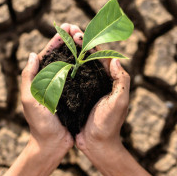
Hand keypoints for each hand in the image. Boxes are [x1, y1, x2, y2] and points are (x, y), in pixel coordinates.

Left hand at [20, 23, 83, 150]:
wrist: (53, 144)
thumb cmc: (39, 124)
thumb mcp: (30, 100)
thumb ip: (29, 78)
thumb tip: (33, 54)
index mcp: (40, 80)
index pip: (48, 55)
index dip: (56, 40)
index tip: (65, 28)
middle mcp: (52, 81)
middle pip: (61, 56)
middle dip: (68, 41)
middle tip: (77, 28)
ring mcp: (64, 87)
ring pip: (72, 64)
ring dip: (78, 50)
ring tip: (86, 38)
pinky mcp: (75, 95)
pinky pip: (81, 77)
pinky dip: (85, 66)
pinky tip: (93, 58)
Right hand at [68, 26, 129, 151]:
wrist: (97, 145)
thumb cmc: (109, 124)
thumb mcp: (119, 102)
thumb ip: (122, 81)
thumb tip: (116, 59)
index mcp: (109, 80)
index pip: (100, 56)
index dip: (90, 43)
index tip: (78, 33)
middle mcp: (98, 81)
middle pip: (88, 57)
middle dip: (79, 42)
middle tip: (67, 30)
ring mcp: (87, 88)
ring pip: (78, 65)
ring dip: (70, 52)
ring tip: (60, 40)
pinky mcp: (77, 96)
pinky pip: (70, 78)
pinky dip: (64, 68)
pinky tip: (54, 61)